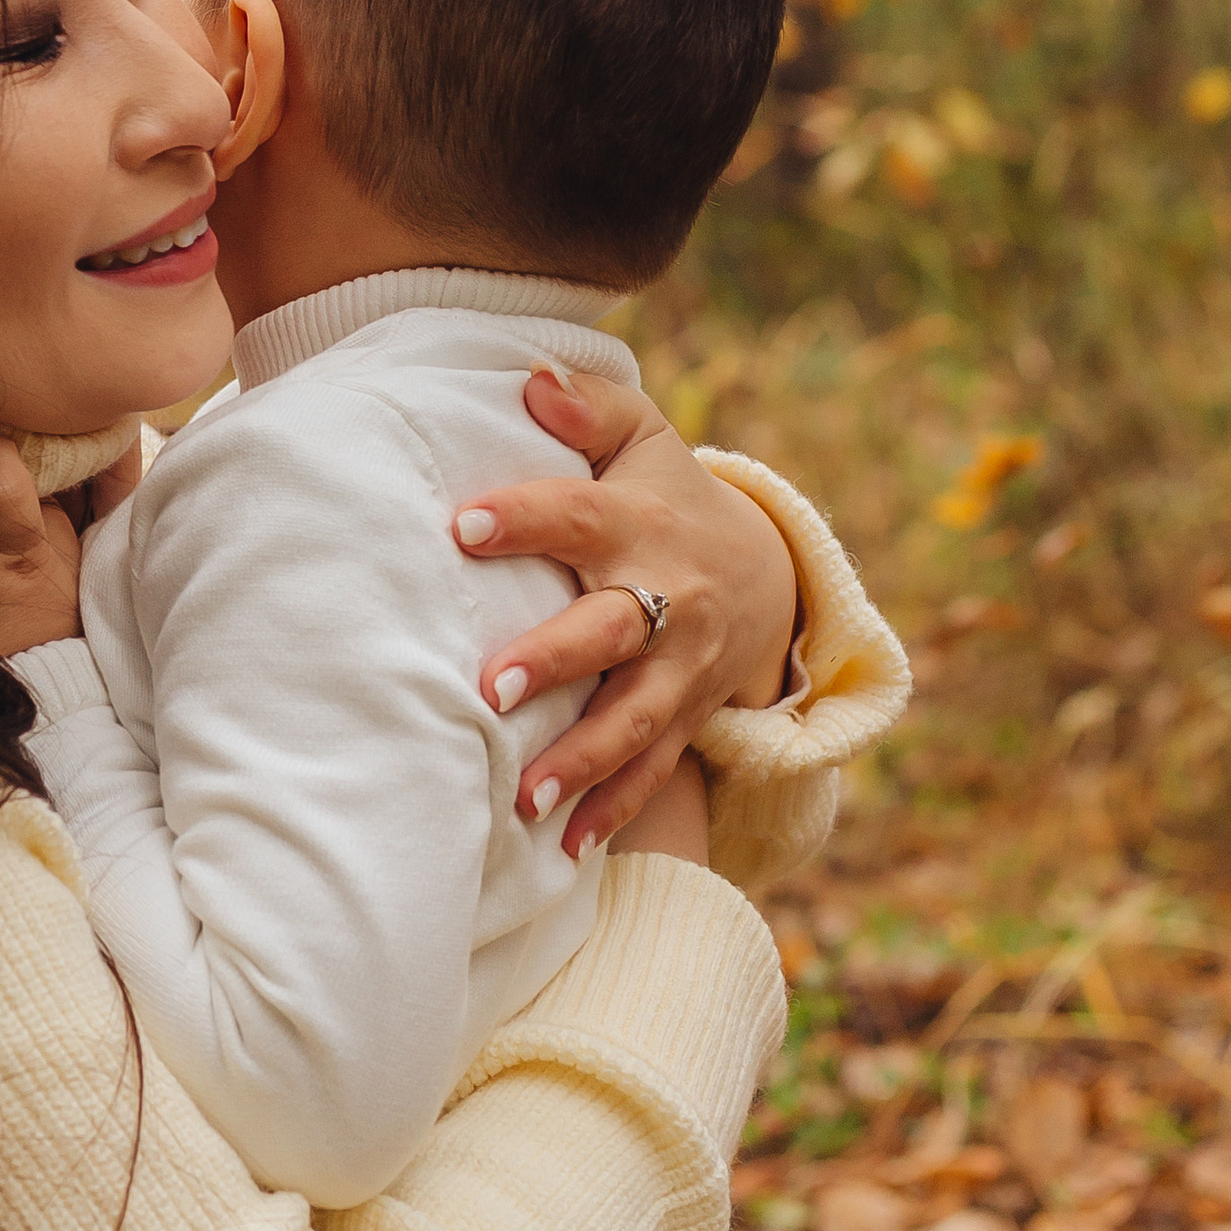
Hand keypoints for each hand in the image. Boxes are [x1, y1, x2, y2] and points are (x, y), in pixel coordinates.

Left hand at [456, 367, 798, 854]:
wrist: (769, 574)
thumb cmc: (666, 495)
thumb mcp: (643, 438)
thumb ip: (587, 408)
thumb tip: (529, 380)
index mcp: (640, 523)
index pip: (577, 515)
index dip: (523, 518)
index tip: (461, 525)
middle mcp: (668, 599)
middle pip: (613, 630)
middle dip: (556, 660)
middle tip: (490, 687)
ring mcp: (682, 669)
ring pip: (634, 718)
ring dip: (581, 761)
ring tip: (523, 798)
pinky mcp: (686, 718)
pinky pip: (653, 772)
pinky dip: (613, 813)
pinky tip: (565, 850)